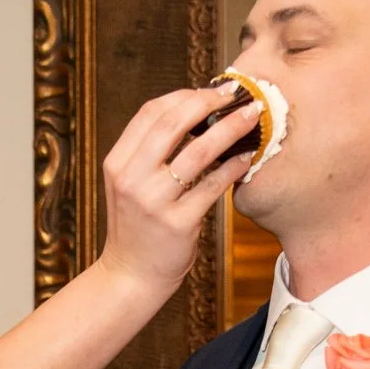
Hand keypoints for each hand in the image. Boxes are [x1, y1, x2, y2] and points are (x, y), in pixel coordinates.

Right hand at [99, 89, 260, 296]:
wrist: (131, 276)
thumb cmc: (137, 228)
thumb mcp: (129, 185)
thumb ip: (149, 153)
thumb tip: (193, 114)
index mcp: (118, 163)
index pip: (150, 113)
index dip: (183, 96)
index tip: (209, 92)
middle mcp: (131, 179)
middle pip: (172, 123)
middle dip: (208, 102)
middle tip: (236, 96)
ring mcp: (153, 202)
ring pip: (197, 151)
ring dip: (230, 128)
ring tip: (251, 117)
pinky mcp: (178, 223)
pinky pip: (213, 186)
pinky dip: (233, 167)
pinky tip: (247, 157)